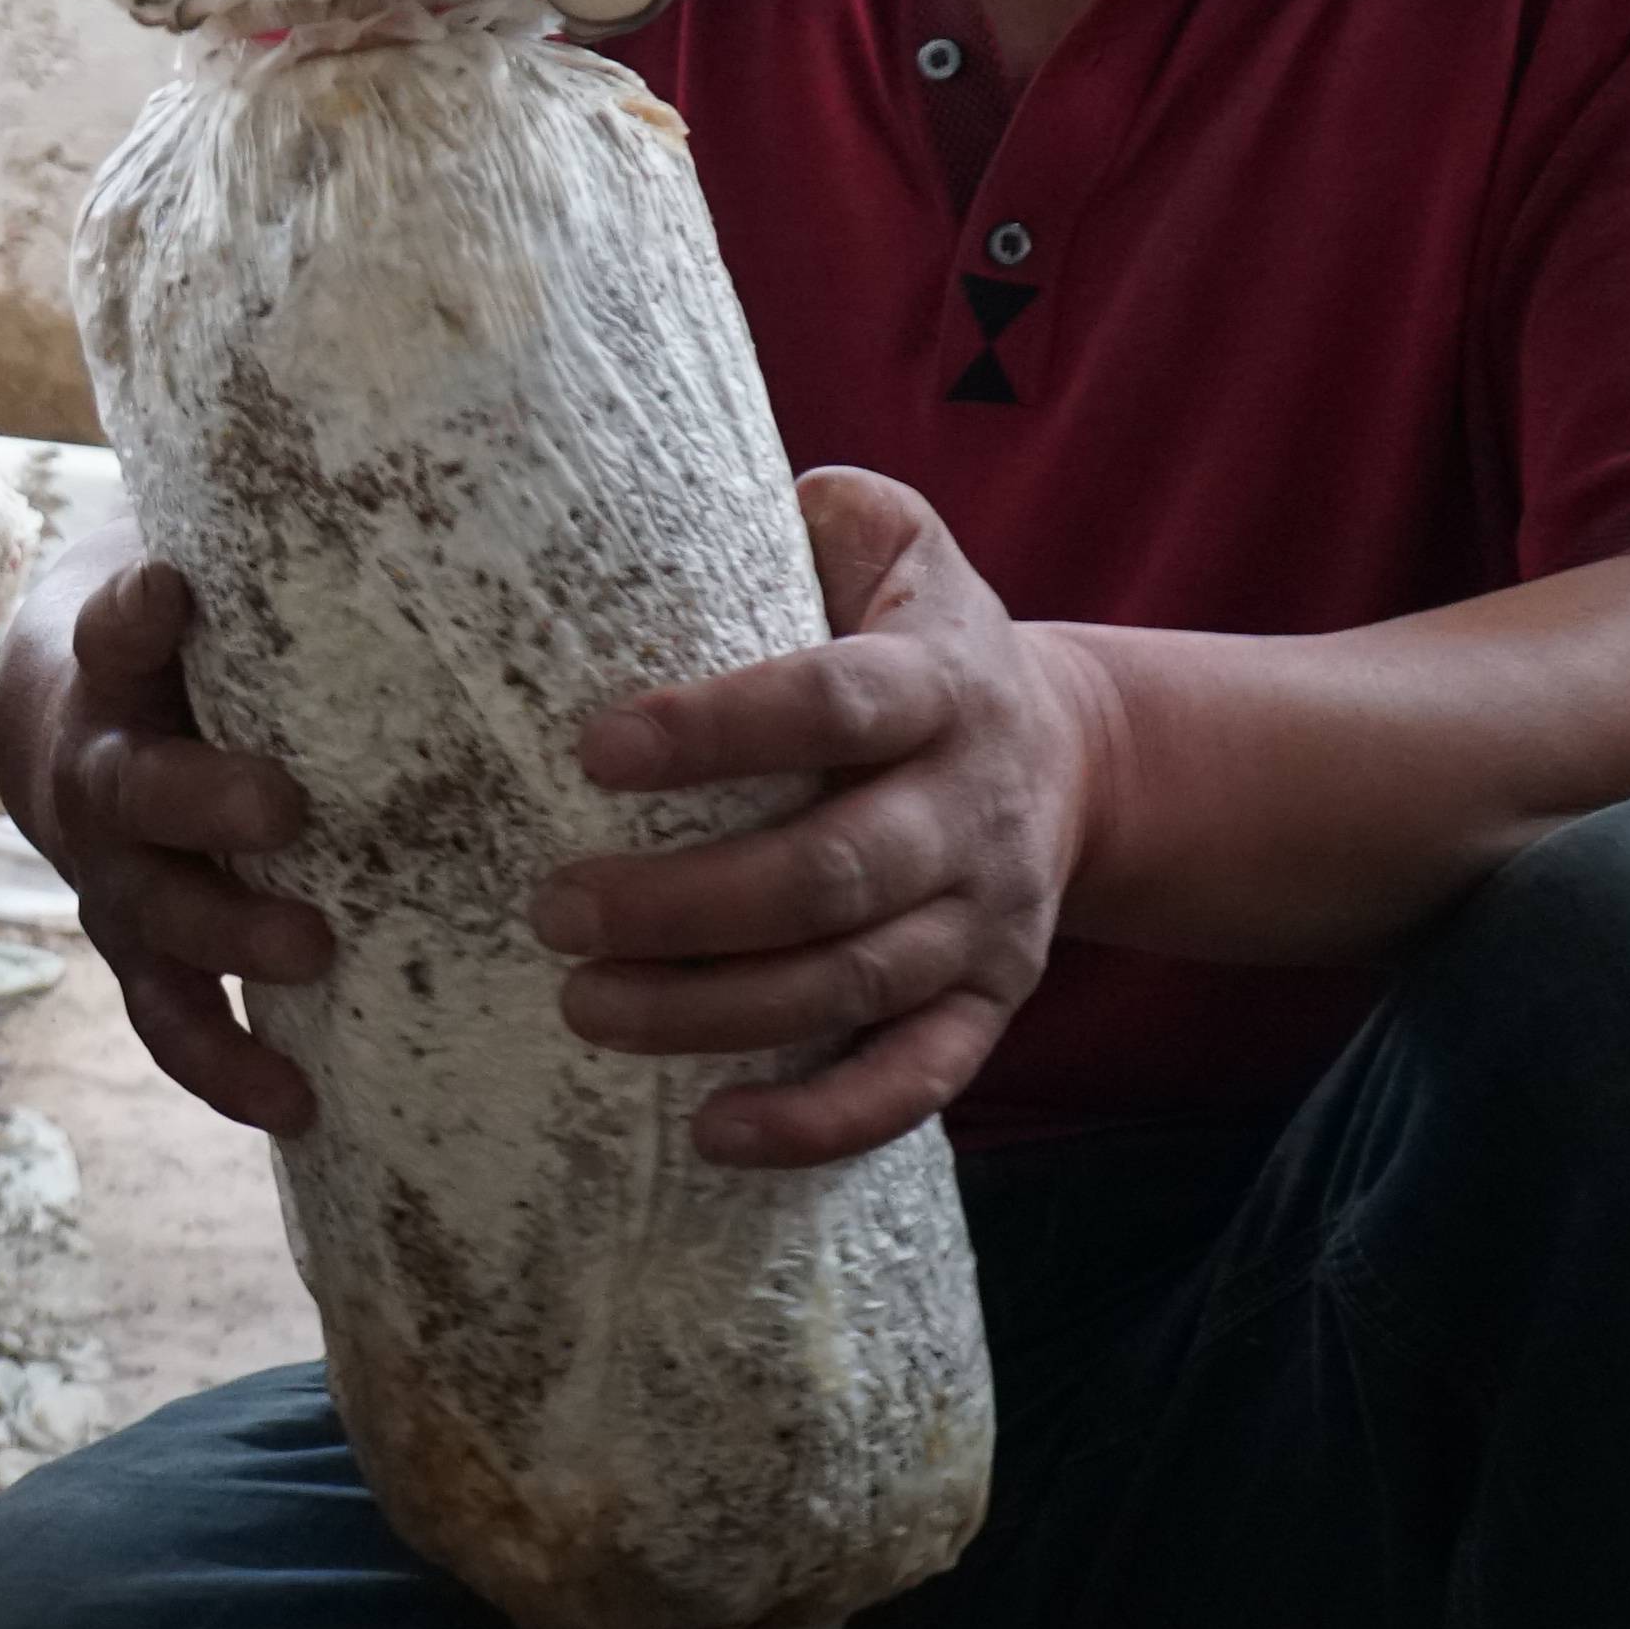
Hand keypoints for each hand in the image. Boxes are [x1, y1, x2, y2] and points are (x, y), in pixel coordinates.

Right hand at [0, 541, 335, 1134]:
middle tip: (285, 810)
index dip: (136, 616)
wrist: (66, 728)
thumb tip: (453, 495)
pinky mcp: (142, 956)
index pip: (112, 631)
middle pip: (134, 792)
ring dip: (227, 941)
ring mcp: (116, 877)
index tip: (170, 591)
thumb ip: (284, 566)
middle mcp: (104, 777)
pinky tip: (298, 1103)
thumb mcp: (209, 589)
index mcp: (114, 674)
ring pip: (153, 917)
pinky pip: (173, 1020)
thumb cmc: (189, 649)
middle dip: (204, 803)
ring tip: (313, 954)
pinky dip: (225, 1066)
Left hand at [529, 469, 1112, 1170]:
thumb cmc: (920, 637)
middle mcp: (971, 808)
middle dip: (684, 903)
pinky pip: (916, 1081)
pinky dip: (822, 1119)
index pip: (833, 704)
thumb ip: (817, 512)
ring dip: (713, 1009)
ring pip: (855, 983)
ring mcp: (987, 919)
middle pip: (833, 872)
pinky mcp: (989, 1004)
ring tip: (584, 1005)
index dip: (718, 729)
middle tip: (552, 908)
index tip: (593, 752)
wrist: (1077, 754)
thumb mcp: (894, 542)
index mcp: (941, 681)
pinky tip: (716, 1133)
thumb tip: (678, 495)